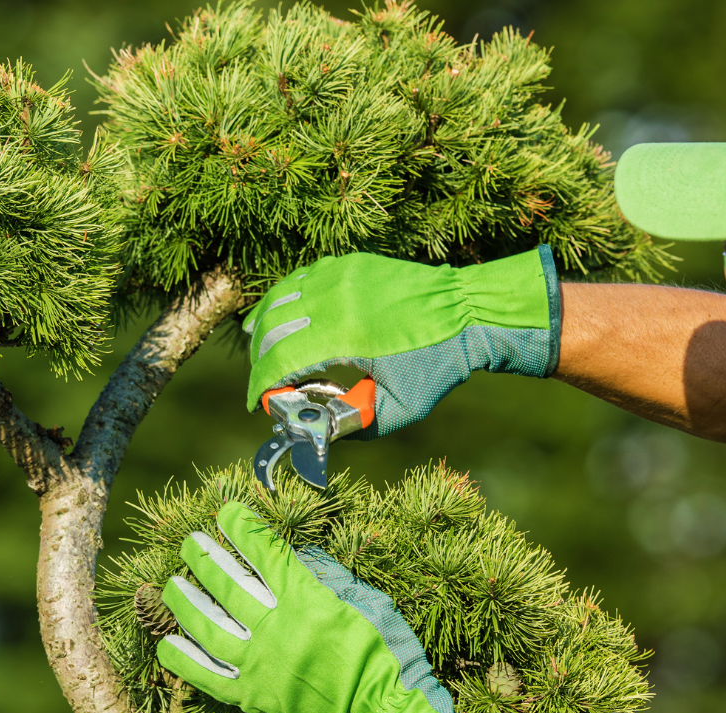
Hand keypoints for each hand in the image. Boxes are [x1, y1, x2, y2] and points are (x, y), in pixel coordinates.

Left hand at [156, 501, 481, 712]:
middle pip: (227, 584)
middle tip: (191, 543)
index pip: (264, 553)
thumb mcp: (370, 603)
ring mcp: (260, 665)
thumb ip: (331, 578)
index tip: (225, 514)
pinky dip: (185, 661)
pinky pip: (208, 677)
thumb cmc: (389, 656)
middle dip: (205, 558)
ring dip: (185, 602)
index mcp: (307, 600)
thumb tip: (298, 557)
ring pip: (207, 626)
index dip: (241, 528)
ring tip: (172, 585)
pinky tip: (167, 644)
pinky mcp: (254, 698)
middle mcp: (276, 628)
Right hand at [244, 247, 560, 431]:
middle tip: (264, 385)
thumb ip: (355, 425)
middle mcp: (335, 297)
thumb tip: (318, 434)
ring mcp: (341, 275)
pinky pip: (302, 280)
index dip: (261, 385)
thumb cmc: (437, 366)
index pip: (280, 359)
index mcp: (344, 333)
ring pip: (281, 297)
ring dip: (265, 327)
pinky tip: (284, 318)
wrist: (470, 314)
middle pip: (272, 327)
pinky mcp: (351, 265)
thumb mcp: (398, 410)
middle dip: (260, 360)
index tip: (256, 404)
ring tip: (261, 352)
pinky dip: (286, 301)